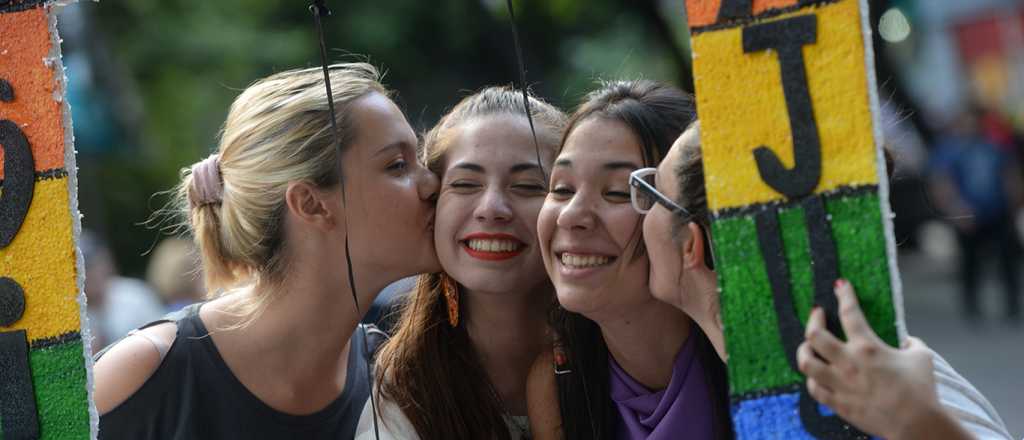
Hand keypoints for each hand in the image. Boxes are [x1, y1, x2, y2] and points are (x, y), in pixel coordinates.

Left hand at [796, 280, 945, 439]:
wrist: (916, 425)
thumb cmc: (921, 390)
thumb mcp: (922, 357)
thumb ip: (911, 344)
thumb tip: (907, 340)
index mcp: (867, 347)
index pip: (849, 313)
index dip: (844, 295)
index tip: (839, 285)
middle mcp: (847, 363)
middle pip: (814, 335)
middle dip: (813, 319)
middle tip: (817, 313)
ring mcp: (839, 384)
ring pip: (806, 362)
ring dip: (804, 351)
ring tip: (808, 346)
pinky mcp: (837, 403)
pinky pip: (813, 389)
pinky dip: (812, 380)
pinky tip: (816, 375)